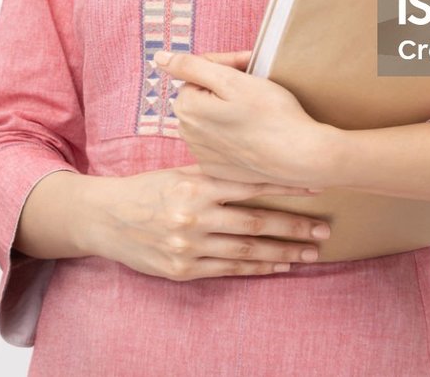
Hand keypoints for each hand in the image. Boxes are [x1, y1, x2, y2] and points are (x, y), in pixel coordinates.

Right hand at [86, 165, 332, 280]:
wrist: (106, 219)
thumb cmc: (147, 189)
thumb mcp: (177, 171)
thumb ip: (213, 169)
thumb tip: (255, 159)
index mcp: (195, 184)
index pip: (250, 185)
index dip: (285, 186)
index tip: (315, 187)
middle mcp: (195, 214)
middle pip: (256, 222)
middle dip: (294, 226)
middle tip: (324, 229)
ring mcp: (190, 245)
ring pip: (247, 250)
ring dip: (282, 251)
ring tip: (309, 252)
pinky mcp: (184, 269)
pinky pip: (229, 269)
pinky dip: (257, 268)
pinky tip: (279, 265)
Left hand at [157, 49, 336, 187]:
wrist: (300, 156)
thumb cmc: (272, 114)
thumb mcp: (231, 80)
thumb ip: (191, 66)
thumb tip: (160, 57)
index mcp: (187, 108)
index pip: (198, 73)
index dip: (226, 66)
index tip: (250, 65)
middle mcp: (187, 134)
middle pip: (203, 97)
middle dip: (226, 88)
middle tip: (256, 86)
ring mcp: (203, 154)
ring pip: (212, 119)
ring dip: (229, 110)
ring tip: (257, 112)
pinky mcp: (219, 169)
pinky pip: (220, 142)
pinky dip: (234, 134)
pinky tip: (255, 133)